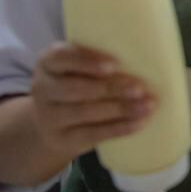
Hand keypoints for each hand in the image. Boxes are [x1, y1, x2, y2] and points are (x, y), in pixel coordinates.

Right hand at [27, 42, 155, 162]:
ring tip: (148, 105)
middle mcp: (42, 88)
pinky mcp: (62, 139)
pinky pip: (93, 134)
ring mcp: (49, 117)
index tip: (115, 64)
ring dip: (121, 109)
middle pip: (76, 88)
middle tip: (140, 88)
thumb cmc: (75, 83)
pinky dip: (119, 128)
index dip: (88, 61)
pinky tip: (139, 122)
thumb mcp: (76, 67)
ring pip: (86, 112)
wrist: (50, 124)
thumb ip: (97, 59)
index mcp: (47, 62)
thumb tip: (145, 52)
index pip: (62, 57)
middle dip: (111, 88)